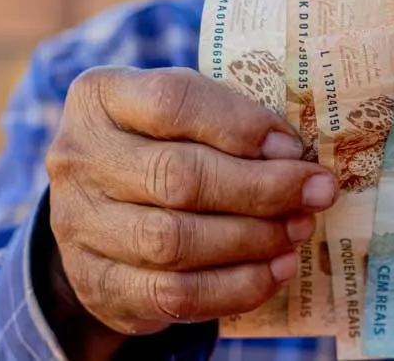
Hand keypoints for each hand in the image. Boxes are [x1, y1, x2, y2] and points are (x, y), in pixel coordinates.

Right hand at [45, 67, 335, 338]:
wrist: (99, 208)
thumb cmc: (160, 143)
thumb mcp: (183, 111)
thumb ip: (229, 118)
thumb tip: (296, 155)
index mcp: (101, 98)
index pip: (171, 101)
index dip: (240, 125)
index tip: (293, 146)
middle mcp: (78, 159)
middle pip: (177, 177)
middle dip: (261, 189)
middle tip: (316, 192)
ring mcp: (78, 226)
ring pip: (174, 241)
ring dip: (252, 239)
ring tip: (298, 230)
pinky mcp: (97, 285)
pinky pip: (173, 295)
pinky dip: (235, 287)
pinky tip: (275, 271)